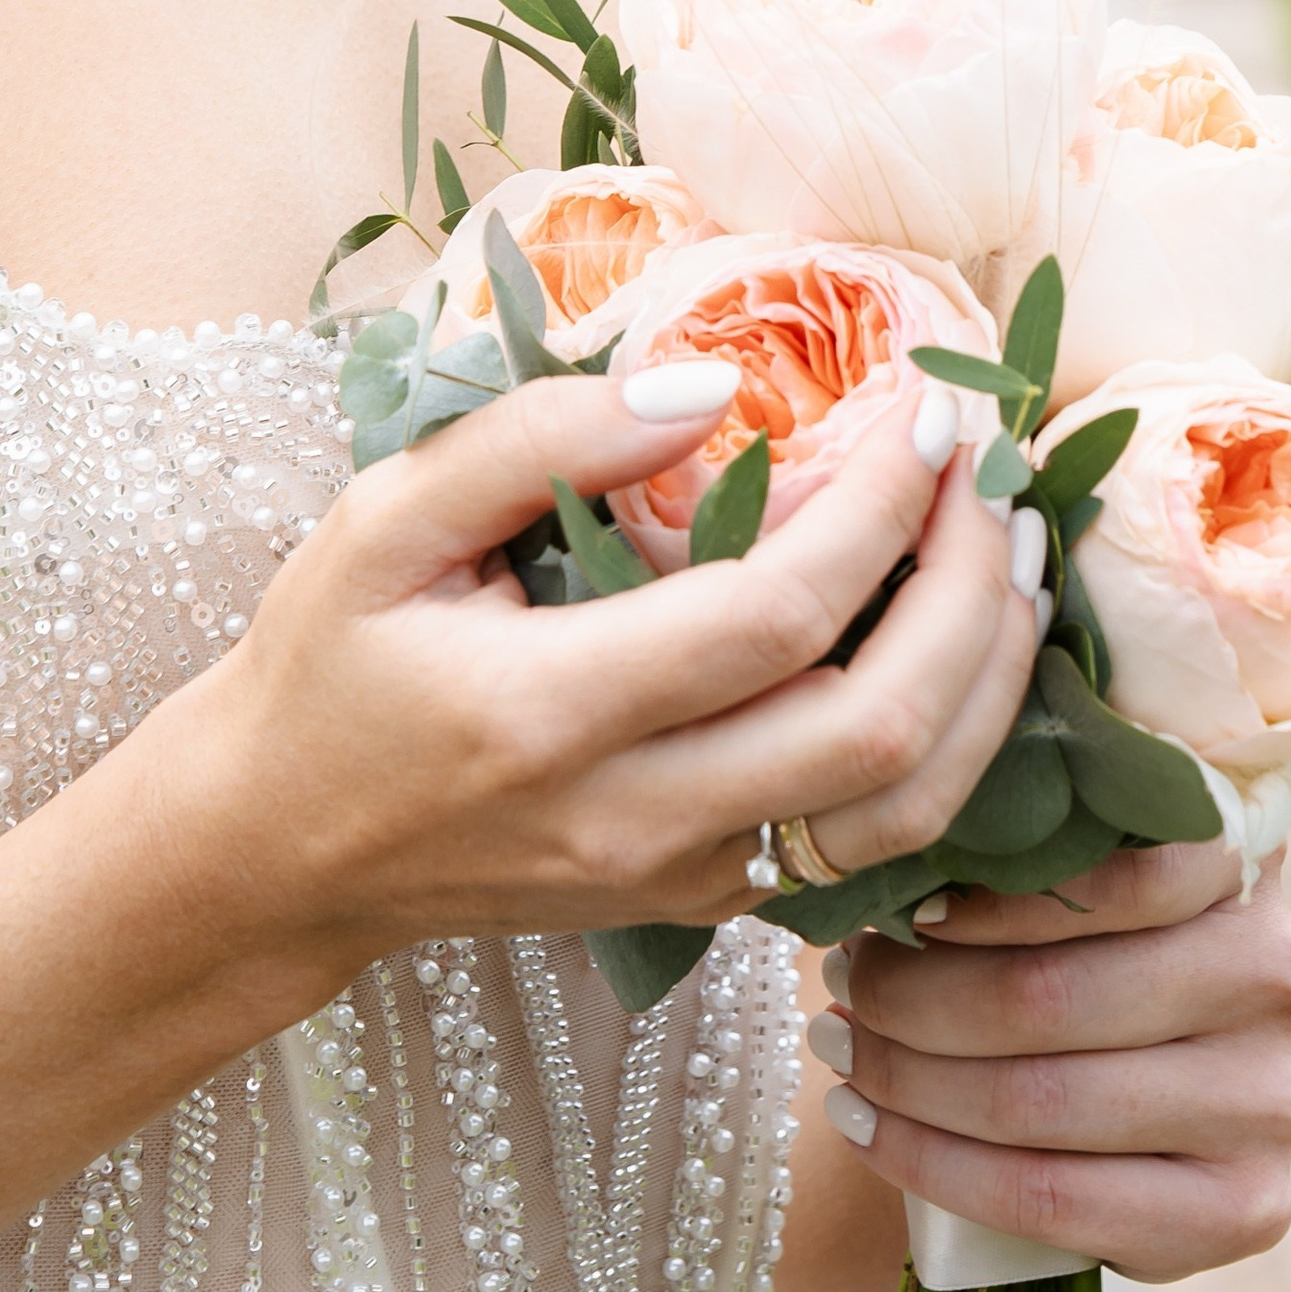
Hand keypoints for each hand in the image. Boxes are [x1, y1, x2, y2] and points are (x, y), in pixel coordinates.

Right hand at [163, 373, 1039, 973]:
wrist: (274, 855)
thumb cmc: (324, 665)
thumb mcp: (384, 521)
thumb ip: (537, 440)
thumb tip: (707, 384)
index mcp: (549, 715)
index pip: (776, 617)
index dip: (879, 512)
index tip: (927, 419)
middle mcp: (633, 823)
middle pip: (878, 731)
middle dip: (971, 595)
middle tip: (995, 481)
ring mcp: (679, 884)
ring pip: (905, 816)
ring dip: (988, 686)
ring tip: (1016, 564)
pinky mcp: (703, 907)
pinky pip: (868, 847)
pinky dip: (944, 750)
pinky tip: (958, 651)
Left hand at [807, 845, 1290, 1282]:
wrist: (1151, 1089)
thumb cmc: (1089, 940)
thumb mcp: (1082, 859)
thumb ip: (1026, 830)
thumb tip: (893, 844)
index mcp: (1244, 859)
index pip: (1108, 873)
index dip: (986, 899)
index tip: (902, 909)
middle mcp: (1278, 974)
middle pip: (1049, 996)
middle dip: (911, 997)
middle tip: (840, 982)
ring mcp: (1272, 1101)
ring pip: (1039, 1101)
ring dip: (907, 1079)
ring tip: (839, 1049)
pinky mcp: (1246, 1209)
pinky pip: (1053, 1198)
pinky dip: (934, 1165)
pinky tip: (868, 1129)